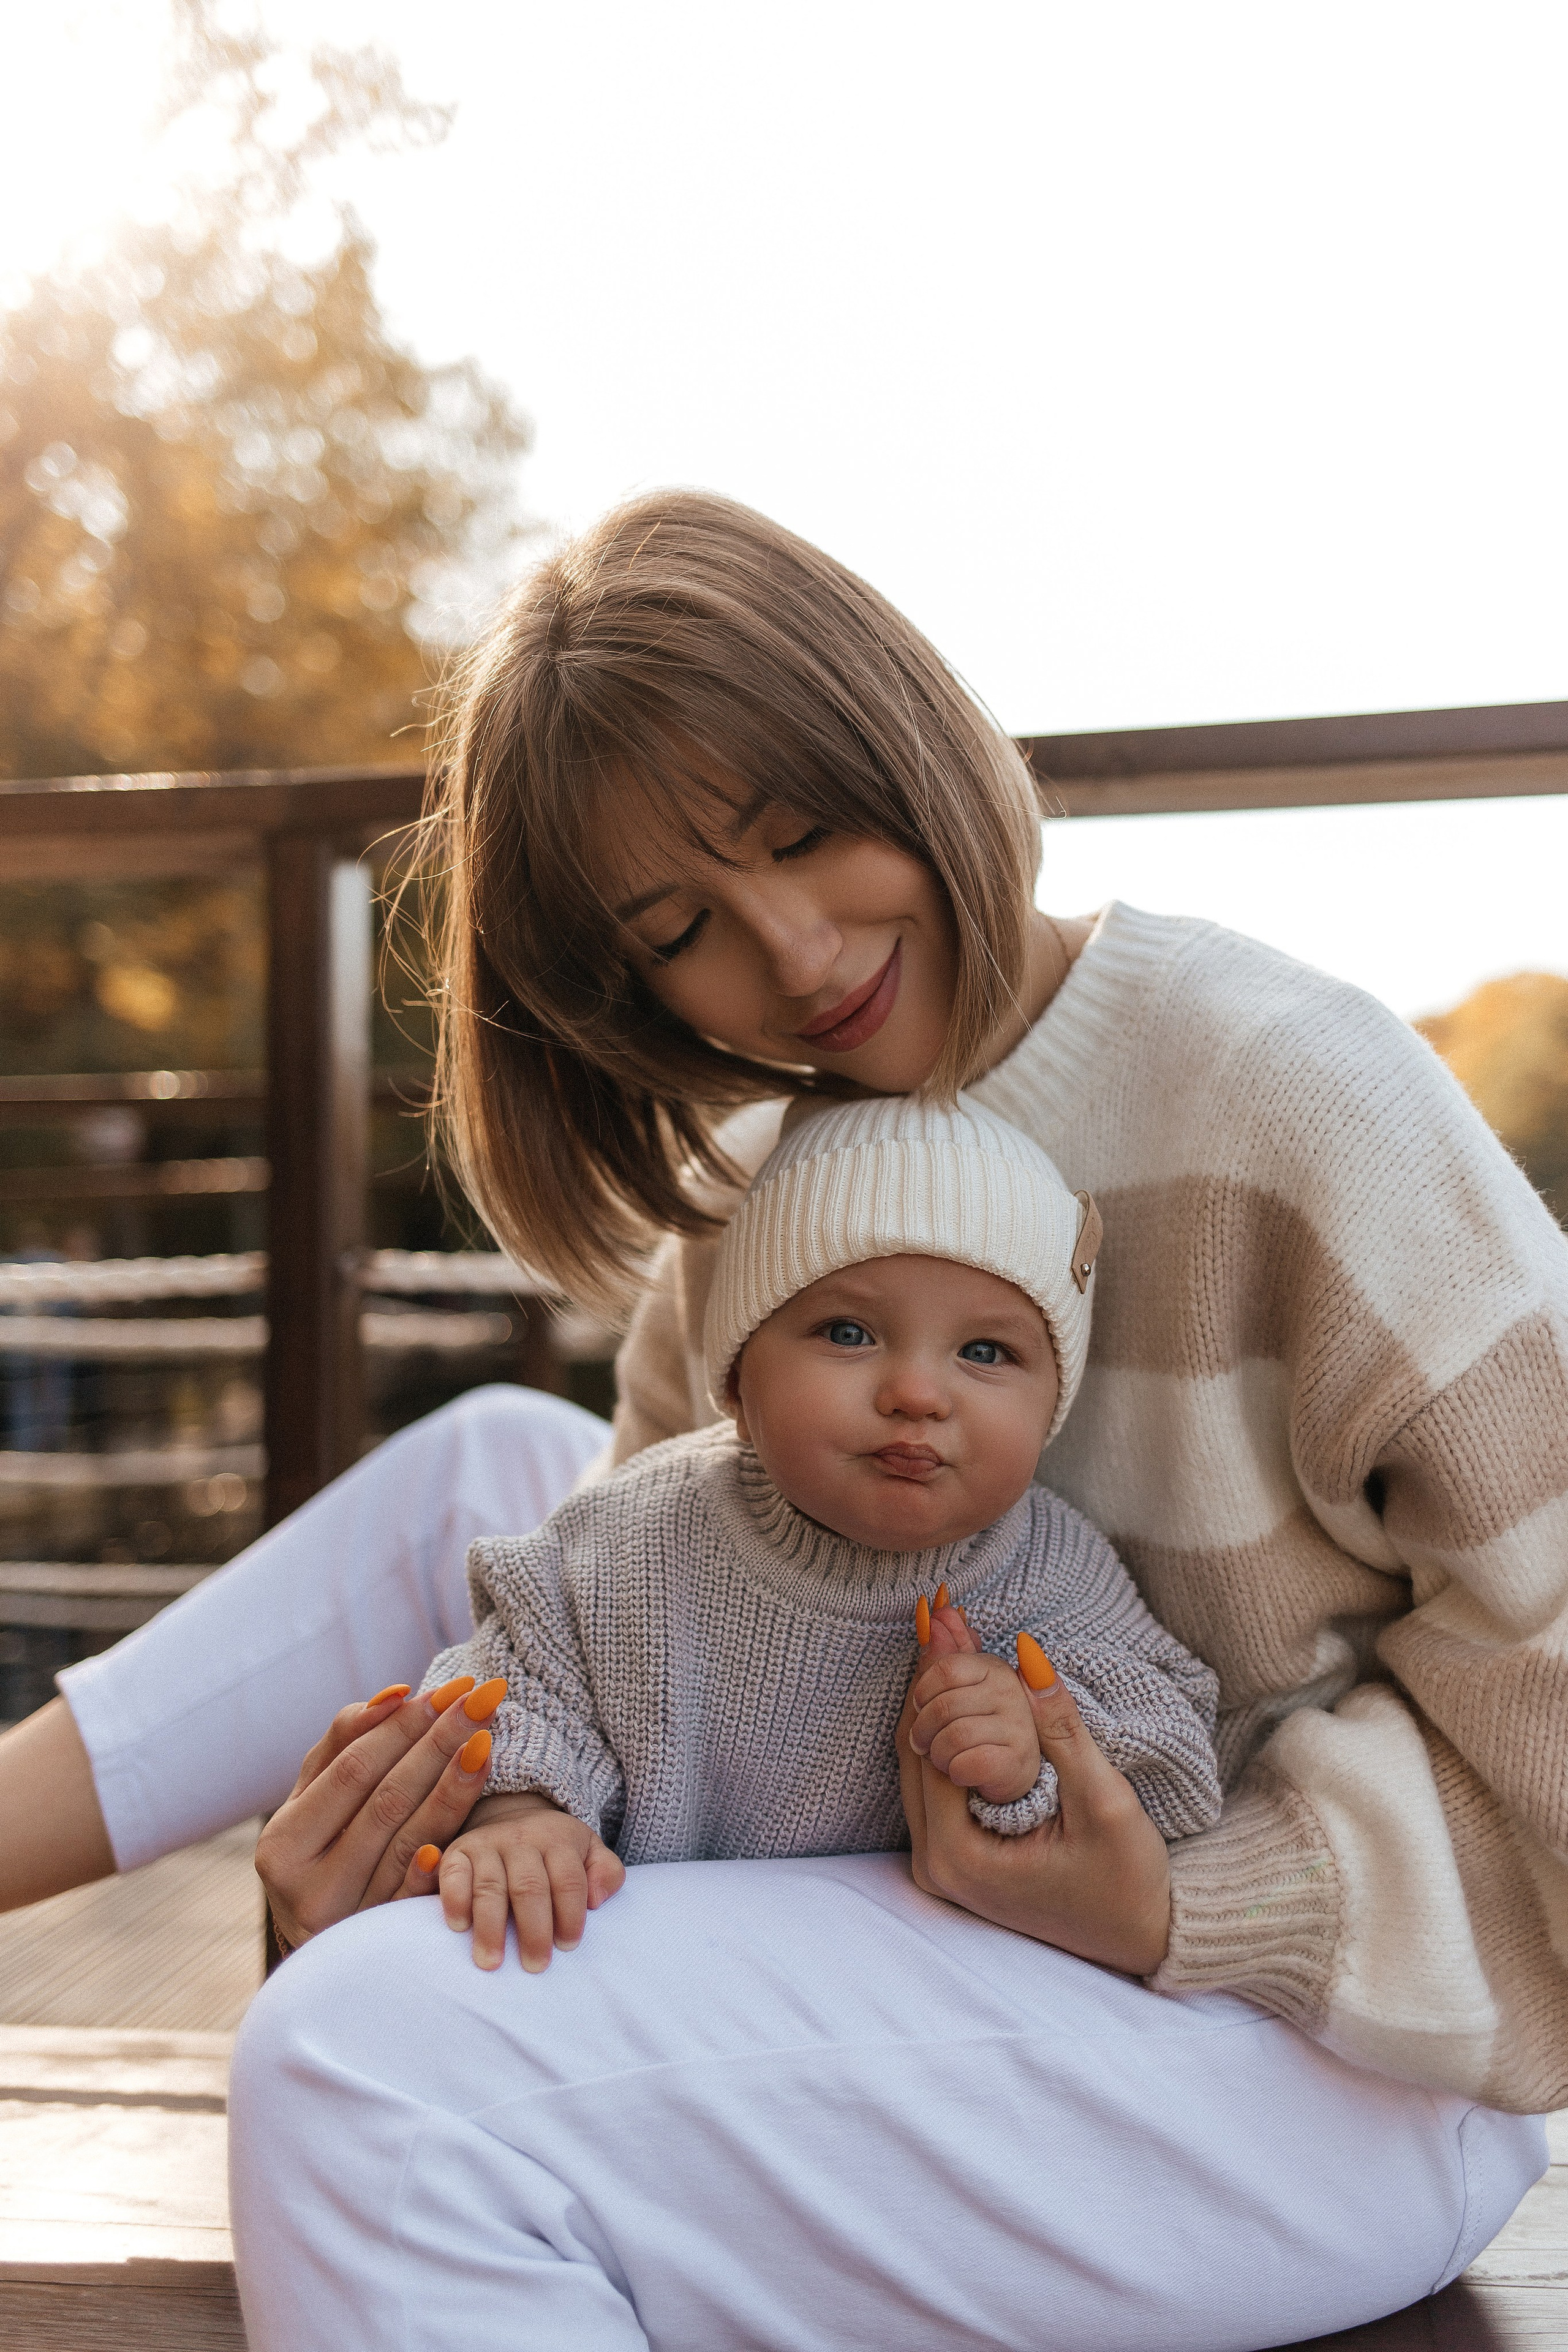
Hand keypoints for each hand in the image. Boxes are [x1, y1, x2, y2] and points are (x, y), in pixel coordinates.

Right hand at [255, 1673, 507, 1952]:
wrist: (321, 1946)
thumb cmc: (320, 1846)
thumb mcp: (312, 1800)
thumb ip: (343, 1743)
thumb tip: (397, 1696)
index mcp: (283, 1842)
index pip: (352, 1770)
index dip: (403, 1726)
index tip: (450, 1688)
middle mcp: (307, 1884)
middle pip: (386, 1800)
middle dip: (438, 1743)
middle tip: (482, 1698)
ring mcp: (347, 1917)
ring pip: (409, 1841)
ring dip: (453, 1787)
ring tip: (487, 1740)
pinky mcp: (381, 1940)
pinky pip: (414, 1897)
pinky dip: (432, 1866)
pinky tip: (456, 1834)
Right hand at [399, 1790, 624, 1970]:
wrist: (512, 1815)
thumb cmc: (555, 1850)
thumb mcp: (589, 1851)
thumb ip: (606, 1872)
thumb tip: (598, 1901)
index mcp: (558, 1838)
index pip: (568, 1881)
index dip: (570, 1916)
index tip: (567, 1947)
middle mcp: (522, 1837)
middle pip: (529, 1887)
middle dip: (533, 1930)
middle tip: (535, 1966)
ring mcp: (487, 1843)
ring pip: (490, 1886)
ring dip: (491, 1928)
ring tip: (492, 1963)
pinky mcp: (458, 1851)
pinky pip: (453, 1875)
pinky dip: (454, 1900)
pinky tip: (459, 1927)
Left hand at [898, 1605, 1170, 1976]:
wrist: (1141, 1942)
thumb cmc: (1129, 1883)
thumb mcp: (1105, 1803)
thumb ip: (1063, 1731)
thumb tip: (1029, 1656)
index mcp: (959, 1857)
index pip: (929, 1745)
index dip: (936, 1676)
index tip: (943, 1617)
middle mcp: (936, 1865)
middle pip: (914, 1748)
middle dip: (929, 1677)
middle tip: (939, 1611)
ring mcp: (942, 1863)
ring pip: (921, 1760)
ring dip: (934, 1697)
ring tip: (945, 1630)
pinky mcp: (957, 1855)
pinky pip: (939, 1777)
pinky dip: (947, 1726)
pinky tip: (956, 1681)